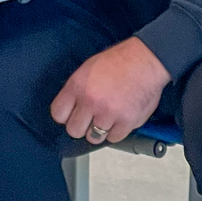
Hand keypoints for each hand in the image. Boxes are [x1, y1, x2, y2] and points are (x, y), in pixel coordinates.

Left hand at [51, 37, 170, 143]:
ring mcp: (108, 114)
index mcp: (77, 86)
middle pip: (74, 130)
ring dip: (98, 131)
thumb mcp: (87, 69)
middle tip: (87, 120)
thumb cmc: (117, 61)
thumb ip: (77, 89)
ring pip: (94, 137)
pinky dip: (116, 132)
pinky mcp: (126, 122)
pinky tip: (118, 119)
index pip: (58, 113)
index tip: (69, 116)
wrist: (143, 61)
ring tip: (105, 119)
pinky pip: (114, 139)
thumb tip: (70, 106)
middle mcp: (91, 101)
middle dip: (80, 127)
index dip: (64, 116)